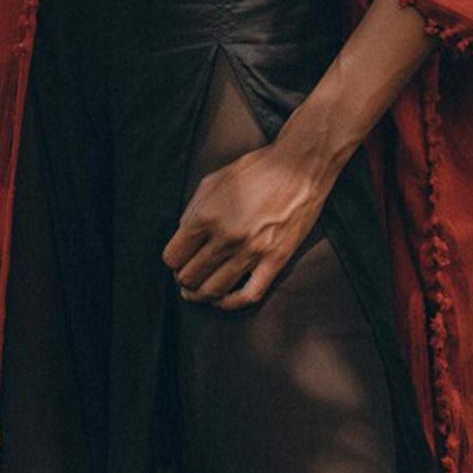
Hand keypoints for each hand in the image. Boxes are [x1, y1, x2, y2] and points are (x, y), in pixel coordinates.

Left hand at [161, 137, 331, 310]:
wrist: (299, 168)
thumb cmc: (256, 170)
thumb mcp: (214, 181)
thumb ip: (193, 210)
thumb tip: (182, 236)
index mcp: (207, 215)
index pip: (173, 257)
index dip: (174, 261)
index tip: (180, 260)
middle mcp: (226, 236)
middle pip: (190, 277)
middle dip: (184, 279)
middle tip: (188, 276)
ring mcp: (251, 251)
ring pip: (213, 291)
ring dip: (201, 295)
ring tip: (199, 292)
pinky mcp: (274, 261)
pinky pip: (247, 295)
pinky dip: (230, 303)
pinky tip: (223, 299)